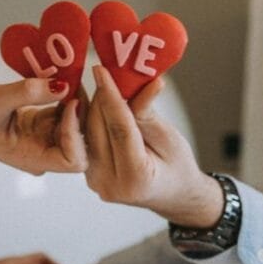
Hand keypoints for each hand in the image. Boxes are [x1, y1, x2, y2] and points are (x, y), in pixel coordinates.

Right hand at [0, 79, 87, 174]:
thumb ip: (29, 92)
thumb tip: (63, 84)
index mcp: (33, 158)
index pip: (74, 159)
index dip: (76, 133)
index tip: (68, 103)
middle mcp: (44, 153)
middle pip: (82, 142)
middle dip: (83, 113)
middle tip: (78, 80)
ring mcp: (46, 139)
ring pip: (77, 124)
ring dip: (76, 99)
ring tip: (71, 72)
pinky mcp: (44, 126)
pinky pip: (65, 112)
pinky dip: (67, 95)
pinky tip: (64, 76)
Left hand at [84, 65, 222, 227]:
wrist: (173, 194)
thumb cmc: (177, 166)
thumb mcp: (169, 137)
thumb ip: (149, 112)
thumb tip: (150, 82)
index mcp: (136, 177)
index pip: (120, 128)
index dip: (111, 96)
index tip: (101, 69)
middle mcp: (111, 184)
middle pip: (98, 129)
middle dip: (100, 97)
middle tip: (102, 69)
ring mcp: (96, 182)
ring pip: (87, 133)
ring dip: (92, 106)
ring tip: (99, 83)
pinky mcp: (89, 175)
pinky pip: (85, 141)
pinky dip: (90, 120)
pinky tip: (94, 101)